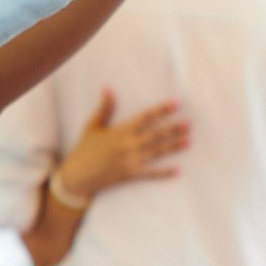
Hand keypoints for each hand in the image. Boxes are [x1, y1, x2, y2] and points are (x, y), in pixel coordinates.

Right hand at [56, 88, 188, 204]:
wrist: (77, 176)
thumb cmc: (83, 150)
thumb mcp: (91, 126)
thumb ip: (103, 108)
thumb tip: (107, 89)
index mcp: (121, 132)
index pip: (145, 118)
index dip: (161, 110)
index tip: (175, 104)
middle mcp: (128, 145)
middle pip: (155, 135)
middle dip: (173, 129)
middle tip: (189, 124)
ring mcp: (131, 161)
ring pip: (157, 152)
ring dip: (173, 146)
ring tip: (188, 141)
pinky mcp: (130, 174)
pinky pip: (151, 174)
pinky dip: (164, 173)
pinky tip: (178, 170)